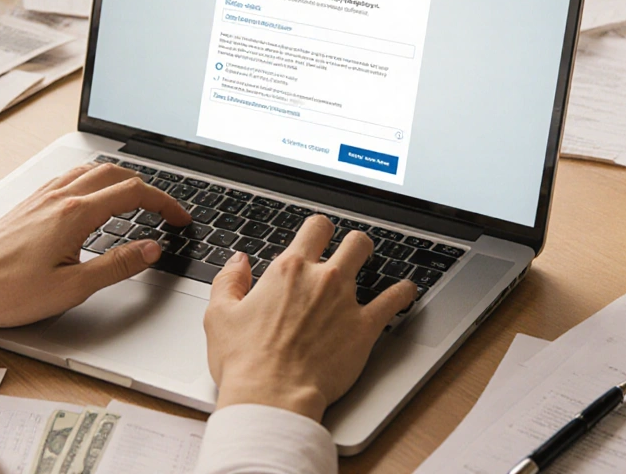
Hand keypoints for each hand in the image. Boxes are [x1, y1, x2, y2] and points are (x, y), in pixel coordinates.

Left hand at [0, 162, 190, 334]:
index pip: (133, 194)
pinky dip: (95, 181)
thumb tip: (151, 249)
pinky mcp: (29, 203)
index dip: (164, 203)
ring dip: (120, 179)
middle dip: (147, 188)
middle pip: (116, 174)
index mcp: (75, 214)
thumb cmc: (7, 291)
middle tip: (165, 211)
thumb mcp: (73, 288)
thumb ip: (117, 265)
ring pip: (92, 170)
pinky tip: (93, 200)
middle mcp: (59, 196)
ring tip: (136, 201)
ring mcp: (41, 196)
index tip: (180, 219)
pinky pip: (70, 177)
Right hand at [203, 215, 416, 421]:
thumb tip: (238, 260)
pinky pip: (394, 300)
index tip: (319, 237)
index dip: (318, 230)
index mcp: (287, 270)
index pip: (314, 229)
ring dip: (372, 259)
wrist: (272, 396)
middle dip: (351, 242)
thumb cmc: (245, 361)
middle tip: (349, 251)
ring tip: (373, 263)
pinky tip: (407, 291)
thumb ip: (229, 280)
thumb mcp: (219, 314)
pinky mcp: (364, 327)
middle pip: (350, 240)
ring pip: (369, 258)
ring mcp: (346, 300)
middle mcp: (321, 278)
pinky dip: (403, 292)